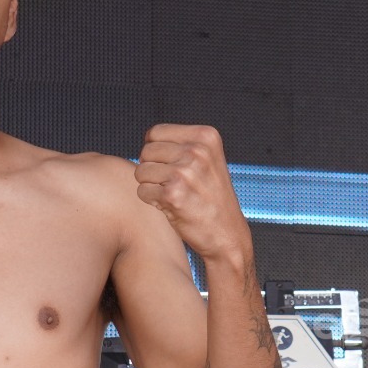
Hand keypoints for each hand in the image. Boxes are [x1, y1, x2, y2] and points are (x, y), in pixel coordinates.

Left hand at [135, 124, 249, 258]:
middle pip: (146, 151)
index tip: (172, 166)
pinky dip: (152, 201)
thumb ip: (182, 145)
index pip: (155, 132)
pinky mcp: (173, 194)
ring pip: (141, 171)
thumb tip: (146, 140)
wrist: (227, 234)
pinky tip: (172, 206)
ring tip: (173, 194)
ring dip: (151, 186)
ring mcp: (185, 172)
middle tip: (173, 184)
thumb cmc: (212, 198)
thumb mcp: (207, 160)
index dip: (156, 150)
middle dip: (153, 169)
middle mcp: (197, 150)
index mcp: (206, 136)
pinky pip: (142, 191)